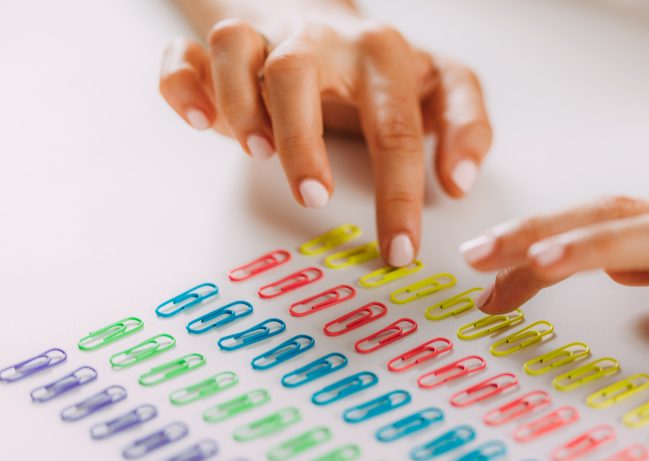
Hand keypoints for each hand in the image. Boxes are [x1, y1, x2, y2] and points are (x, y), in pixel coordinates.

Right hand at [159, 0, 491, 265]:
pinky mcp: (221, 50)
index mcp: (381, 55)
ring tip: (255, 154)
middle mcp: (320, 40)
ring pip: (234, 49)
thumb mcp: (445, 87)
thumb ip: (468, 126)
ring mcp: (266, 39)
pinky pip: (184, 55)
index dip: (398, 194)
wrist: (330, 19)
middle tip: (314, 197)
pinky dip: (180, 85)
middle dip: (300, 140)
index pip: (392, 127)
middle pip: (297, 74)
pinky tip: (199, 123)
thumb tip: (458, 181)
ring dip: (238, 105)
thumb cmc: (386, 71)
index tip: (399, 249)